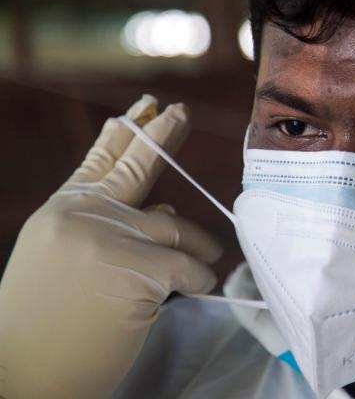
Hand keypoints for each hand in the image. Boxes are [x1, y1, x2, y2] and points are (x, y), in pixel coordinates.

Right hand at [0, 95, 222, 397]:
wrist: (21, 375)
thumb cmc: (48, 323)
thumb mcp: (67, 258)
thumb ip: (110, 227)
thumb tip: (163, 207)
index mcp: (63, 210)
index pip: (101, 161)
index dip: (127, 132)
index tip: (146, 108)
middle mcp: (83, 214)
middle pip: (137, 165)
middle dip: (164, 135)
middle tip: (181, 112)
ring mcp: (107, 237)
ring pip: (177, 228)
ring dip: (200, 248)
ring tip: (208, 260)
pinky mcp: (134, 267)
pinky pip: (189, 267)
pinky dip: (200, 280)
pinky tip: (196, 289)